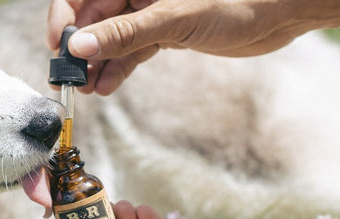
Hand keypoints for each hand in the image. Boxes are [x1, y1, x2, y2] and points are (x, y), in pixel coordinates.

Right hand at [46, 0, 306, 94]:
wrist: (280, 12)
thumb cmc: (237, 2)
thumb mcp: (175, 18)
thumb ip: (126, 32)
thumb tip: (80, 46)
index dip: (65, 17)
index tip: (59, 47)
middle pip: (94, 17)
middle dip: (79, 48)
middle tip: (68, 79)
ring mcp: (151, 10)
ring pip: (112, 36)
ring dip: (97, 62)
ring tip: (86, 89)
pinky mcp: (166, 30)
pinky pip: (133, 48)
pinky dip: (119, 67)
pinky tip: (107, 87)